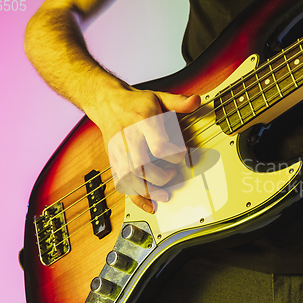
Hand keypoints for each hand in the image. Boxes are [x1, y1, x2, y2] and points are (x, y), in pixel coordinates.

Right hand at [88, 82, 200, 213]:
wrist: (106, 102)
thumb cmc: (135, 103)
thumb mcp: (158, 97)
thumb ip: (178, 101)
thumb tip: (195, 101)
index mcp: (142, 121)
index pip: (157, 145)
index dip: (173, 153)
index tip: (183, 153)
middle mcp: (128, 138)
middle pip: (142, 165)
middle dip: (160, 176)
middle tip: (172, 174)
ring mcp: (119, 151)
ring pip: (130, 178)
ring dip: (149, 191)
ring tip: (165, 195)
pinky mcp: (114, 161)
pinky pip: (122, 184)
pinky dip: (136, 198)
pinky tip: (149, 206)